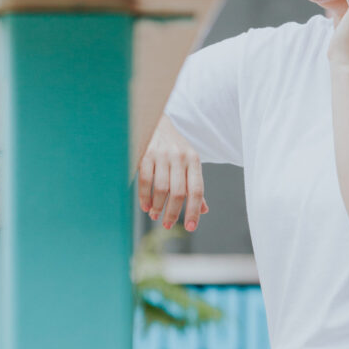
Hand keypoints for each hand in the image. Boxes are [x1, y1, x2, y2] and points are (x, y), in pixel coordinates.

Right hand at [138, 116, 208, 230]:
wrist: (154, 121)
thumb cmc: (173, 147)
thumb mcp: (188, 162)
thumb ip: (194, 185)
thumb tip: (203, 210)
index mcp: (194, 160)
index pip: (197, 190)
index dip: (193, 210)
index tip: (190, 227)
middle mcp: (180, 157)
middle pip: (179, 192)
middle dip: (173, 213)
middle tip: (168, 225)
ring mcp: (162, 155)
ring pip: (161, 189)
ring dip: (158, 207)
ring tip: (156, 216)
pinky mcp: (145, 155)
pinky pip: (145, 181)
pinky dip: (144, 198)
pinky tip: (146, 207)